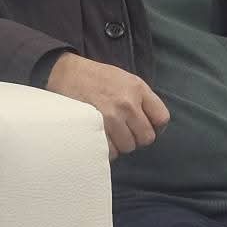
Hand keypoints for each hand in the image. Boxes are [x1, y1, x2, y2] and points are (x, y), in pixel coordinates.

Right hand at [46, 52, 170, 160]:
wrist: (65, 73)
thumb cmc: (95, 78)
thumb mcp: (124, 79)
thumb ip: (141, 99)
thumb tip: (153, 124)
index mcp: (138, 89)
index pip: (162, 118)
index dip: (155, 126)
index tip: (144, 127)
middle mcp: (127, 103)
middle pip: (146, 137)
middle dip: (136, 137)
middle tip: (123, 131)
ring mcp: (111, 117)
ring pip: (128, 146)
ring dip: (120, 144)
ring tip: (109, 133)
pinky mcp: (95, 129)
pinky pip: (111, 152)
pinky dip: (107, 150)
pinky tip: (101, 139)